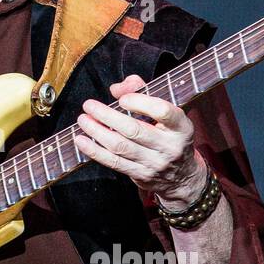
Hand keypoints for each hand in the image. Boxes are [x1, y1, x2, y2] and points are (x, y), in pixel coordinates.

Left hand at [74, 74, 208, 210]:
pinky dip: (95, 151)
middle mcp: (170, 146)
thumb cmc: (169, 135)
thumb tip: (117, 88)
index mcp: (181, 127)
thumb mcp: (167, 112)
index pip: (163, 111)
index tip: (122, 99)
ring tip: (83, 120)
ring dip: (97, 132)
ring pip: (120, 146)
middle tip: (89, 105)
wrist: (182, 175)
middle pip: (134, 130)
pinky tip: (81, 140)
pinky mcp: (141, 176)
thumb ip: (143, 92)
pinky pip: (114, 162)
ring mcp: (155, 163)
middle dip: (107, 116)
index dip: (140, 102)